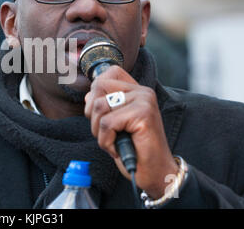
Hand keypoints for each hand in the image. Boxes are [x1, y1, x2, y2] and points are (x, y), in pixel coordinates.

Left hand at [84, 65, 177, 198]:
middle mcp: (142, 92)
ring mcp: (144, 101)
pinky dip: (106, 141)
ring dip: (98, 131)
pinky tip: (117, 149)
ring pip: (99, 106)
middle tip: (105, 131)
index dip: (96, 92)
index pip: (109, 73)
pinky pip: (107, 123)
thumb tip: (89, 96)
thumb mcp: (114, 123)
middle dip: (92, 113)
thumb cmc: (133, 148)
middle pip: (98, 87)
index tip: (101, 113)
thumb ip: (104, 105)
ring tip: (113, 141)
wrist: (154, 172)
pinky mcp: (143, 114)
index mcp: (136, 90)